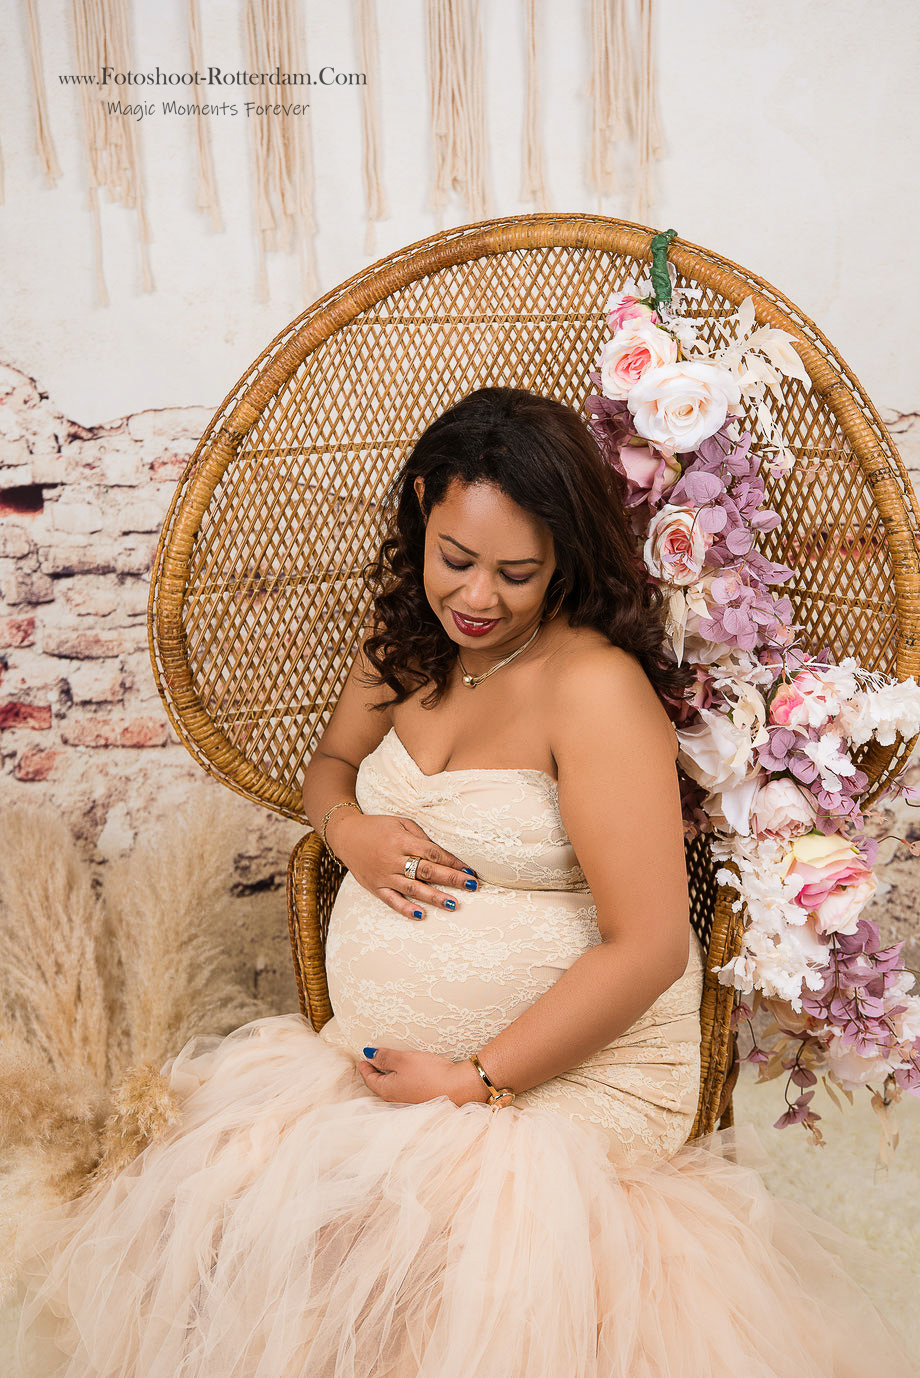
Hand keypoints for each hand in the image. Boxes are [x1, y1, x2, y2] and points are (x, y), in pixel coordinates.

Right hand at [326, 810, 478, 920]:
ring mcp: (384, 875)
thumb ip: (420, 836)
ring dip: (434, 897)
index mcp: (402, 841)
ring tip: (454, 904)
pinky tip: (421, 915)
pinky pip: (392, 901)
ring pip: (413, 888)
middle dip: (451, 879)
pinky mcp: (376, 887)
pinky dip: (406, 909)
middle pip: (427, 871)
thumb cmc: (378, 827)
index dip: (451, 862)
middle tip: (472, 885)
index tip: (468, 869)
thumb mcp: (400, 823)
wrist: (346, 835)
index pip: (432, 852)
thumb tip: (441, 852)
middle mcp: (394, 859)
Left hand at [358, 1047, 491, 1106]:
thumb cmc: (430, 1074)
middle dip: (375, 1073)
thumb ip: (385, 1057)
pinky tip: (407, 1074)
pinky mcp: (422, 1099)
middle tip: (371, 1062)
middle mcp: (396, 1099)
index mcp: (387, 1090)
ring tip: (387, 1066)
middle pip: (379, 1085)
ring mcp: (409, 1101)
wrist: (458, 1088)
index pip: (369, 1079)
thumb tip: (368, 1055)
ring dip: (388, 1077)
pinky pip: (405, 1089)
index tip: (362, 1059)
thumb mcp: (403, 1060)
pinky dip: (400, 1080)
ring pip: (392, 1088)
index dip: (365, 1067)